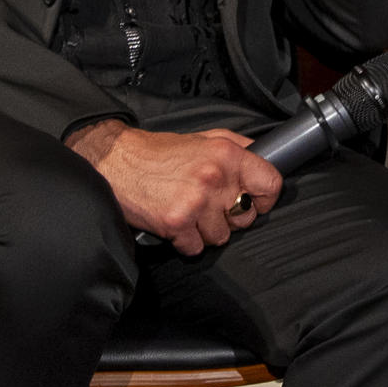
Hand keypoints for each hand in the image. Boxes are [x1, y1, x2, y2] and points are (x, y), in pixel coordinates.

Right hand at [67, 121, 283, 255]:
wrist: (116, 161)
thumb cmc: (159, 152)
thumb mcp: (206, 138)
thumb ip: (238, 148)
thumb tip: (265, 158)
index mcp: (228, 154)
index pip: (271, 184)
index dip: (265, 198)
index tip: (254, 201)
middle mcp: (216, 177)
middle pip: (246, 217)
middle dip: (230, 217)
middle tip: (210, 206)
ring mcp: (196, 202)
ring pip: (221, 237)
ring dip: (206, 231)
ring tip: (189, 212)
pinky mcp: (176, 223)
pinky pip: (195, 248)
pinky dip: (185, 241)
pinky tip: (175, 223)